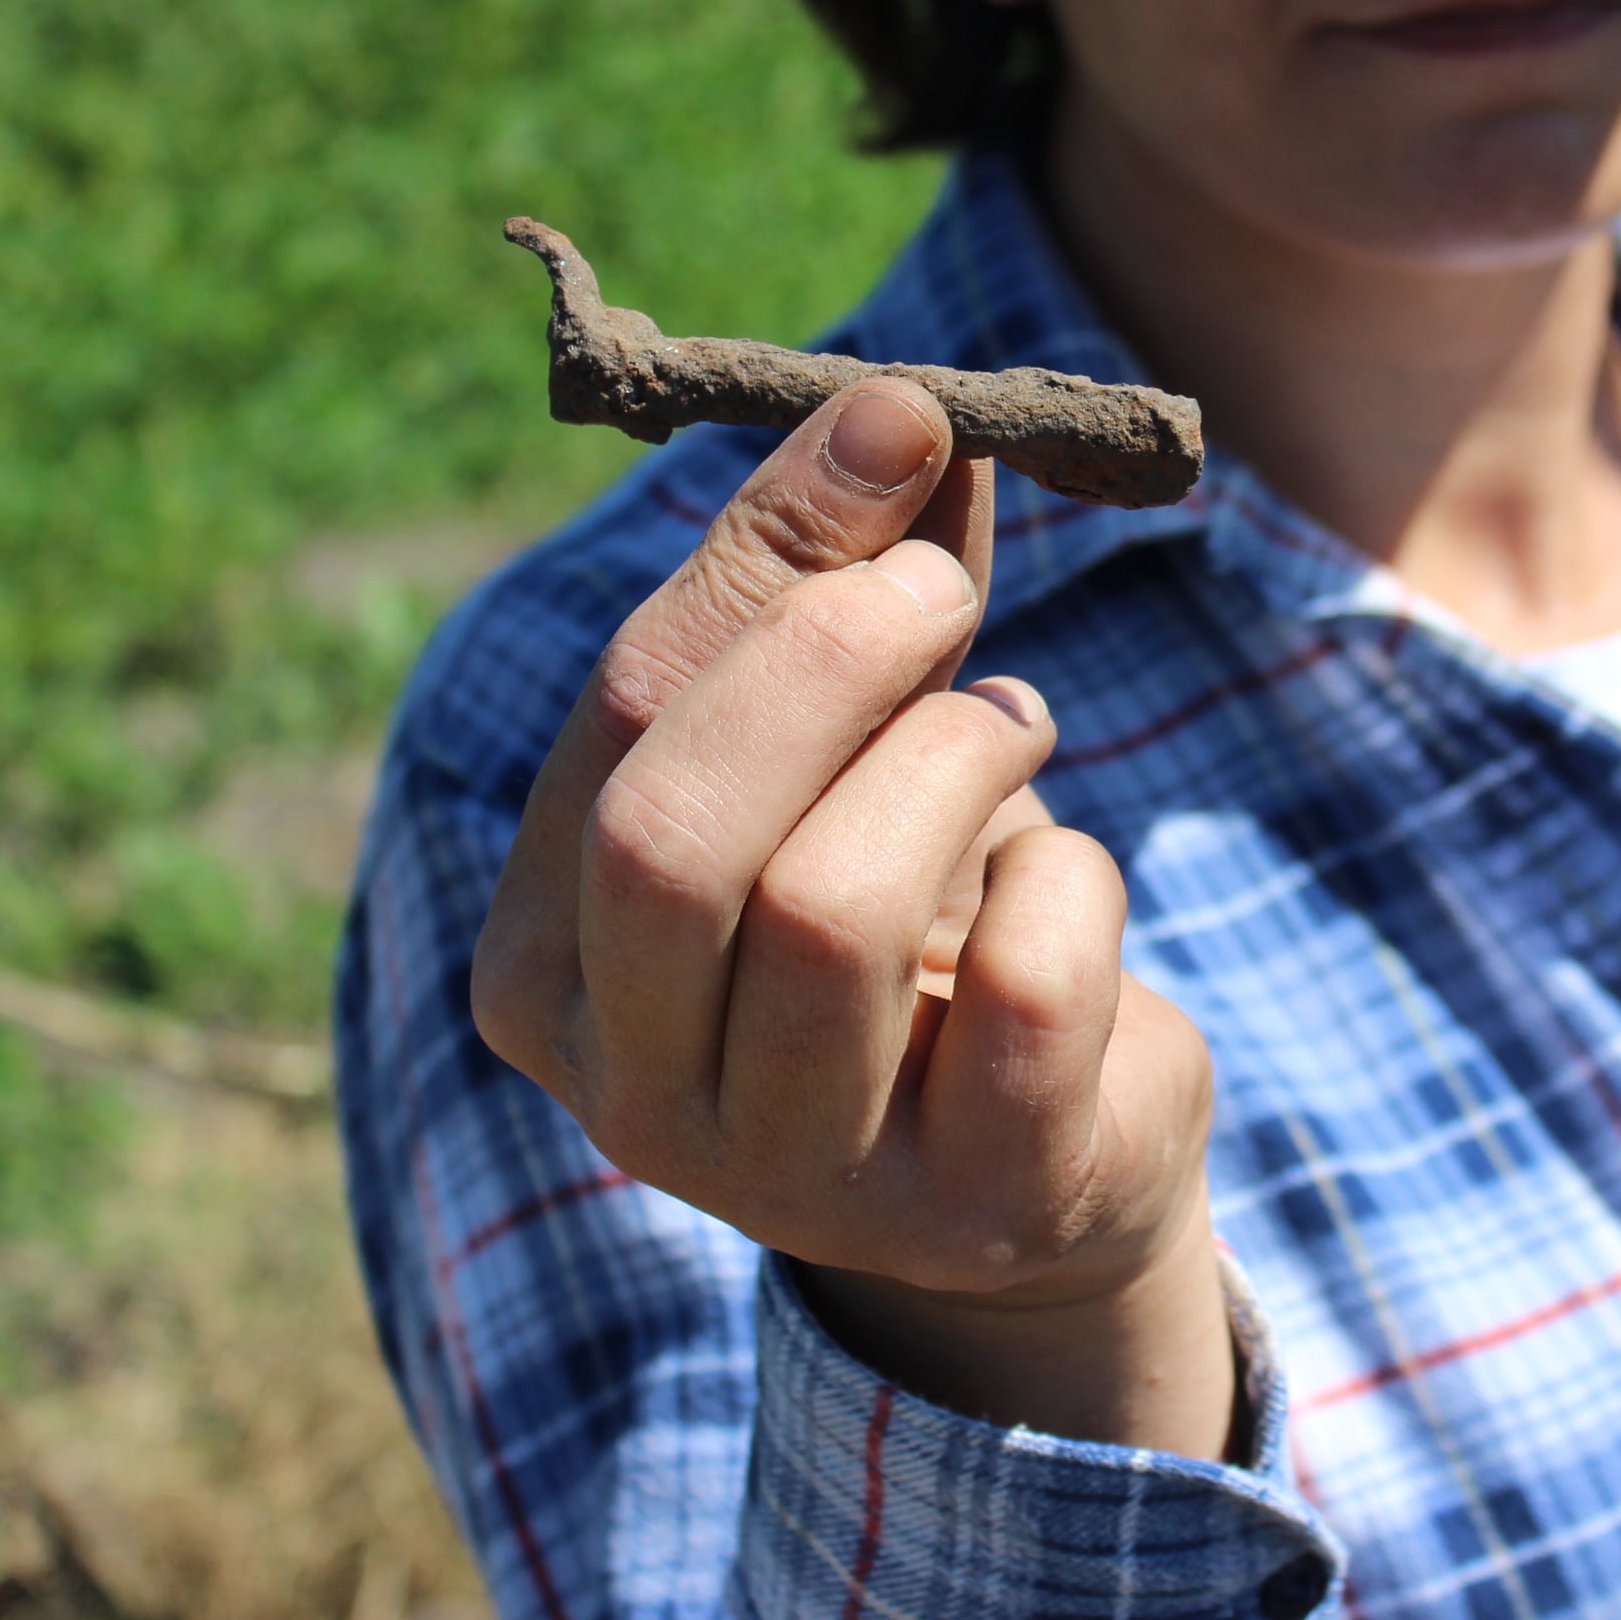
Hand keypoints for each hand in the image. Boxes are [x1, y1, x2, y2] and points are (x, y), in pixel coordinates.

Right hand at [469, 381, 1232, 1458]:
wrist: (1045, 1163)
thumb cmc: (920, 919)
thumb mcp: (858, 750)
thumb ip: (856, 589)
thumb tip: (895, 411)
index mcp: (546, 960)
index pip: (620, 716)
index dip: (764, 549)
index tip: (892, 424)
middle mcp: (630, 1091)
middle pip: (675, 834)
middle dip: (831, 658)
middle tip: (946, 585)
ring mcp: (794, 1177)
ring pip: (830, 914)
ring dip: (957, 759)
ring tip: (1015, 726)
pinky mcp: (970, 1208)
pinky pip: (1021, 990)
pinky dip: (1074, 879)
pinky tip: (1072, 877)